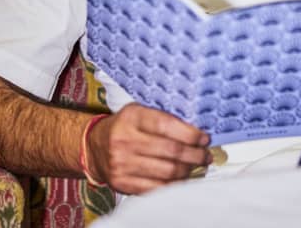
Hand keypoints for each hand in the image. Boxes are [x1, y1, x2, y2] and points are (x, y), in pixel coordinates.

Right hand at [85, 103, 211, 193]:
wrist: (95, 147)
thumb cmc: (125, 126)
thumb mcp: (139, 111)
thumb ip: (162, 117)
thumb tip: (195, 130)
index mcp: (132, 117)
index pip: (166, 126)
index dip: (190, 134)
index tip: (204, 138)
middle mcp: (125, 140)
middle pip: (170, 151)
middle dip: (194, 155)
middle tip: (206, 155)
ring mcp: (122, 164)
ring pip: (166, 172)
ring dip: (188, 171)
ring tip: (198, 167)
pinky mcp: (122, 182)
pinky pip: (155, 188)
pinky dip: (173, 185)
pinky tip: (182, 179)